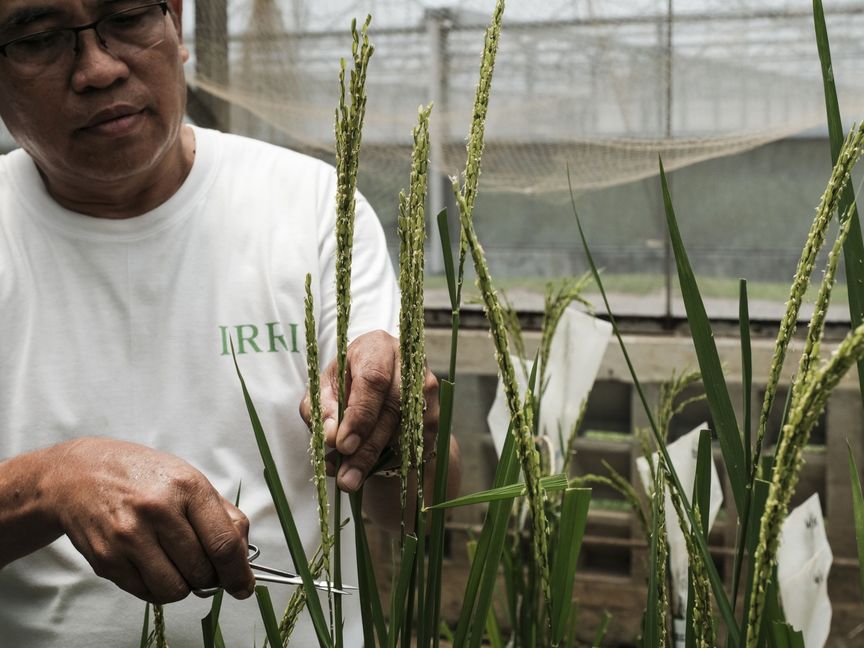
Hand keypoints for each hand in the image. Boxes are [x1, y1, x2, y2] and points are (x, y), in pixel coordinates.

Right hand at [46, 437, 254, 603]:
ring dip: (184, 586)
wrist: (79, 474)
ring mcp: (128, 537)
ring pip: (175, 589)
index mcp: (187, 487)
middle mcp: (157, 511)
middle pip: (201, 570)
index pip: (223, 543)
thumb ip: (223, 515)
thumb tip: (243, 557)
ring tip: (179, 566)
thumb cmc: (143, 476)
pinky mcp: (106, 559)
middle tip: (205, 567)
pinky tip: (155, 565)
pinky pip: (146, 593)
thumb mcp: (189, 478)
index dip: (238, 572)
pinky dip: (158, 587)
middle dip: (211, 577)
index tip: (243, 586)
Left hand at [299, 330, 439, 491]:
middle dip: (367, 448)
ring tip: (350, 480)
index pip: (373, 380)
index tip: (341, 445)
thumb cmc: (347, 381)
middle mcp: (409, 364)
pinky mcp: (435, 414)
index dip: (359, 415)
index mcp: (378, 347)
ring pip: (405, 431)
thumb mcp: (325, 387)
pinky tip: (368, 471)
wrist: (380, 383)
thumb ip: (322, 407)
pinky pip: (416, 443)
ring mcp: (427, 389)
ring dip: (377, 460)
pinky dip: (391, 461)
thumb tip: (331, 436)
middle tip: (345, 478)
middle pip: (392, 410)